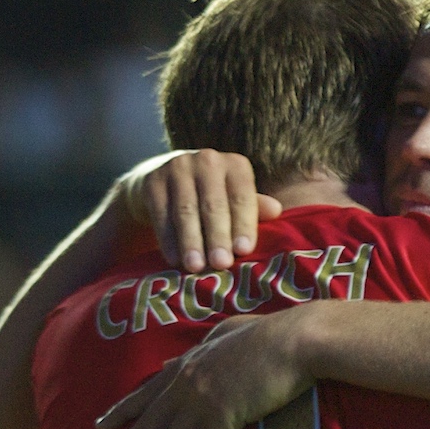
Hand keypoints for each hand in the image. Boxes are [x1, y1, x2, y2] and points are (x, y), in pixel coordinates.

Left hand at [95, 309, 314, 428]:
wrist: (291, 342)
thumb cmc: (267, 333)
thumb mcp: (226, 332)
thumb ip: (202, 345)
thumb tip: (181, 355)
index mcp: (187, 365)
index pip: (147, 392)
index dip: (123, 410)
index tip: (102, 425)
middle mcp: (186, 386)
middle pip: (148, 424)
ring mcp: (202, 403)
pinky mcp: (224, 419)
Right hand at [117, 149, 281, 271]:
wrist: (164, 181)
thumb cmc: (211, 196)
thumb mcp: (234, 198)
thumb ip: (253, 207)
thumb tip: (277, 211)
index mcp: (235, 165)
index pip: (241, 196)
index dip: (243, 224)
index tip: (243, 251)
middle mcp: (207, 160)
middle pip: (213, 204)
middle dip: (217, 237)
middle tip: (221, 264)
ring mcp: (177, 168)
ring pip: (186, 210)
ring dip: (191, 241)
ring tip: (195, 267)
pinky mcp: (152, 182)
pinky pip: (161, 214)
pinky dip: (168, 239)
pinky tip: (174, 260)